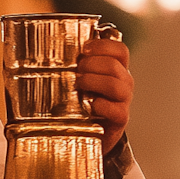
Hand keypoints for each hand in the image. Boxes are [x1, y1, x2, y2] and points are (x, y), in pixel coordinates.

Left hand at [78, 34, 133, 151]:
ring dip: (93, 81)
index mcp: (117, 69)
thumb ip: (79, 65)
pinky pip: (114, 108)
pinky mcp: (121, 118)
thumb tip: (55, 49)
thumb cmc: (86, 103)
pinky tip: (88, 105)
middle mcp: (124, 82)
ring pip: (114, 84)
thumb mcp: (85, 80)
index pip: (120, 50)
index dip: (103, 45)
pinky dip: (99, 105)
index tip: (84, 48)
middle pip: (114, 65)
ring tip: (79, 84)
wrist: (95, 133)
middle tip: (77, 69)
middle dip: (91, 64)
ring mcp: (124, 100)